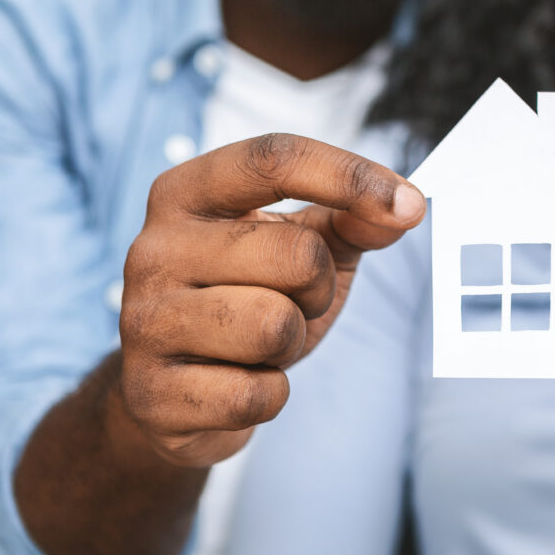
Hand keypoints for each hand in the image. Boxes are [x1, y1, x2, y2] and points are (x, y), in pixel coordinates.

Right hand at [119, 133, 424, 466]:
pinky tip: (238, 382)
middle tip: (290, 301)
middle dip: (318, 287)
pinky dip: (271, 393)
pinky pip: (259, 394)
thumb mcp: (301, 246)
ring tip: (260, 342)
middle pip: (297, 255)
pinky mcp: (153, 395)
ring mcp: (145, 322)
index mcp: (186, 193)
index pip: (273, 159)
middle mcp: (153, 249)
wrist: (174, 389)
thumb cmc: (246, 299)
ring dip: (292, 341)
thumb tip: (408, 205)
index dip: (350, 175)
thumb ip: (354, 218)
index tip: (409, 203)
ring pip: (276, 326)